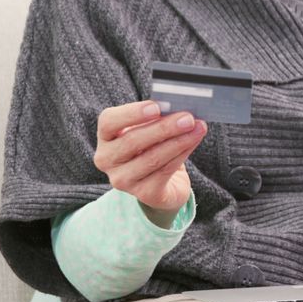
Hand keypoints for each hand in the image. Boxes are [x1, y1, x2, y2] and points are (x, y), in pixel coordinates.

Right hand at [94, 100, 207, 216]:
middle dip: (164, 128)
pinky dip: (182, 154)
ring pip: (152, 158)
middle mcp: (107, 160)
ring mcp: (123, 180)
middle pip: (133, 141)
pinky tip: (193, 142)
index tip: (156, 107)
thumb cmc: (152, 147)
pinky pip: (165, 172)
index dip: (131, 114)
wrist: (161, 183)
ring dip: (179, 141)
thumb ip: (156, 119)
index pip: (109, 122)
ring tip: (197, 128)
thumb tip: (177, 109)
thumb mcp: (148, 130)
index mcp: (105, 137)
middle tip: (187, 118)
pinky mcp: (143, 193)